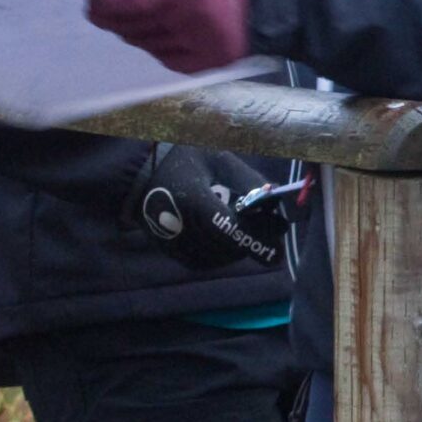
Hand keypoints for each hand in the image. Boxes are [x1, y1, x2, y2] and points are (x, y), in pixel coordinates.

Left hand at [87, 0, 251, 74]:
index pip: (127, 2)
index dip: (103, 4)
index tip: (93, 0)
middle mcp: (191, 16)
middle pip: (132, 26)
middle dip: (115, 17)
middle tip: (108, 10)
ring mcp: (203, 41)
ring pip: (147, 45)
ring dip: (137, 32)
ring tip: (141, 19)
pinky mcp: (214, 59)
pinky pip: (170, 61)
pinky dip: (159, 48)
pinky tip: (162, 34)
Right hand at [125, 144, 288, 272]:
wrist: (140, 175)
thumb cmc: (183, 160)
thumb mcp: (217, 160)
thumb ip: (247, 180)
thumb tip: (276, 197)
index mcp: (192, 202)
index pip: (230, 229)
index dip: (257, 237)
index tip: (280, 237)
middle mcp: (181, 229)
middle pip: (230, 246)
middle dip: (256, 238)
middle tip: (275, 226)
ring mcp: (175, 246)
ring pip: (222, 258)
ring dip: (241, 245)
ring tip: (251, 226)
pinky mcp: (174, 255)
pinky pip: (208, 261)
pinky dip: (225, 251)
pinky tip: (231, 235)